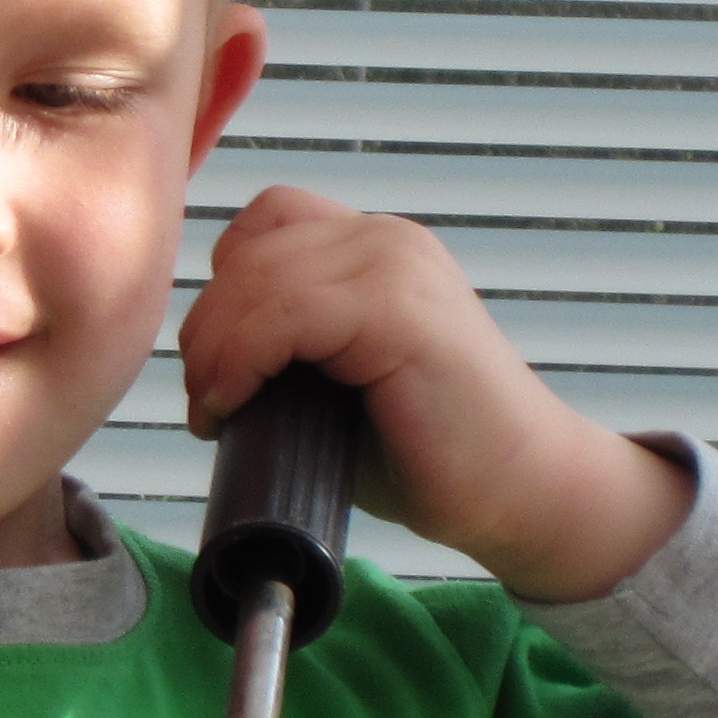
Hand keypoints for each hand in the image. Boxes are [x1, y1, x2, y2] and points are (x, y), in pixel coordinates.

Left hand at [177, 185, 691, 602]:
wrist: (520, 491)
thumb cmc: (424, 449)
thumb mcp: (335, 375)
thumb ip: (282, 336)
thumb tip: (198, 347)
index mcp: (374, 245)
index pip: (262, 225)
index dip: (222, 291)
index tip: (217, 369)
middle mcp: (387, 238)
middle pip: (246, 253)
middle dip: (205, 330)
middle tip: (206, 405)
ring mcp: (397, 266)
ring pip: (255, 280)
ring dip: (214, 351)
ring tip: (216, 412)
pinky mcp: (400, 311)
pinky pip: (284, 315)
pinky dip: (240, 360)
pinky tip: (234, 405)